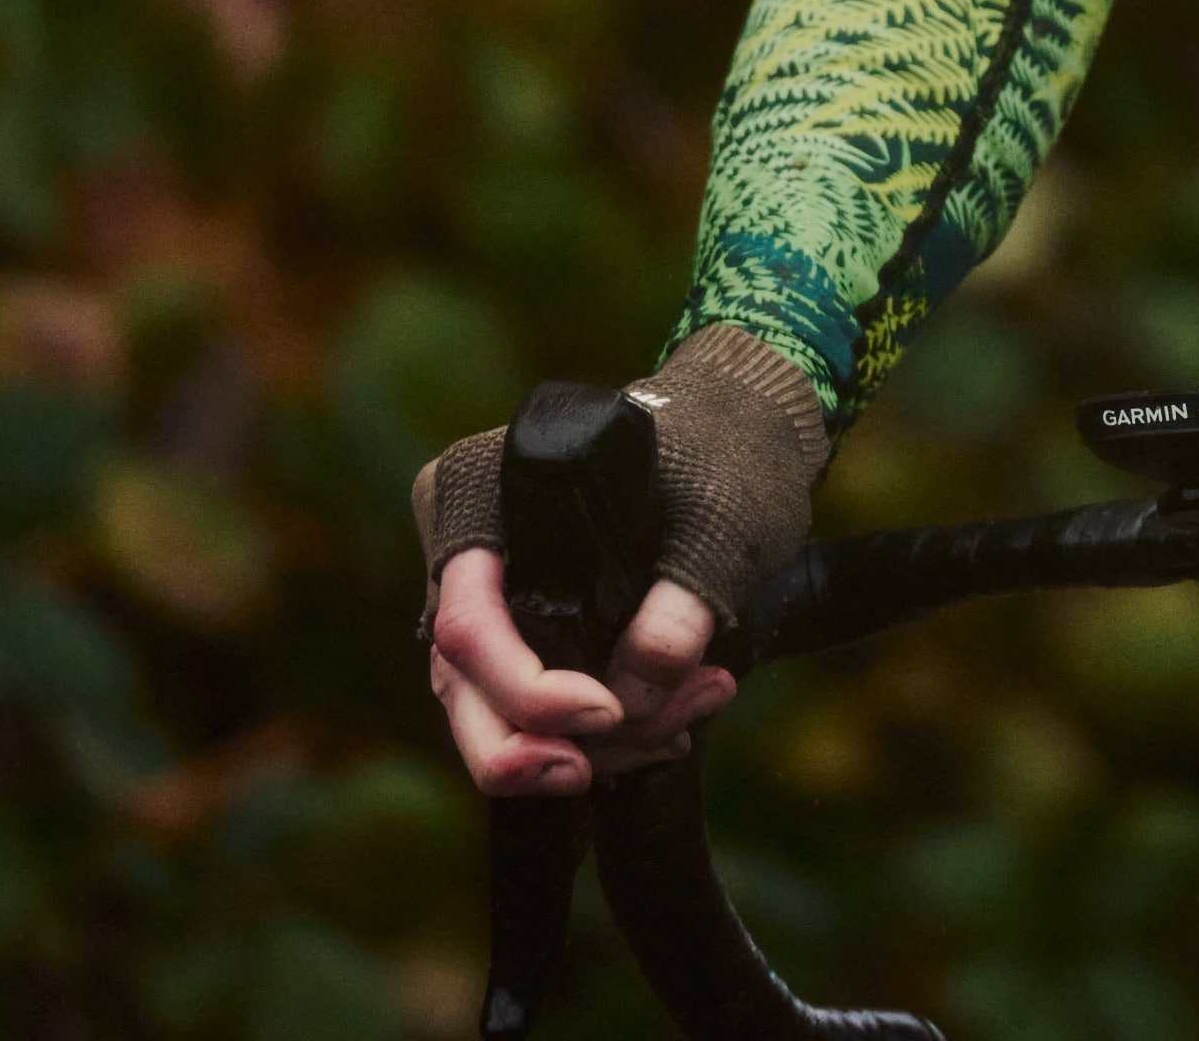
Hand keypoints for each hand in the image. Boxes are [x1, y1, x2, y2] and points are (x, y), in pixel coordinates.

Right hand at [414, 323, 827, 796]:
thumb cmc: (719, 449)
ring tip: (685, 722)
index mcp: (479, 492)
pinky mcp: (522, 633)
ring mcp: (488, 597)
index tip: (607, 711)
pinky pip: (535, 712)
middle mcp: (466, 551)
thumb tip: (630, 699)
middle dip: (535, 746)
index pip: (468, 622)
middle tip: (600, 768)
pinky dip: (600, 738)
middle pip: (463, 687)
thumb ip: (681, 605)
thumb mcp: (721, 513)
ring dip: (589, 746)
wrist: (735, 431)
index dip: (525, 689)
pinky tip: (666, 729)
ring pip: (498, 713)